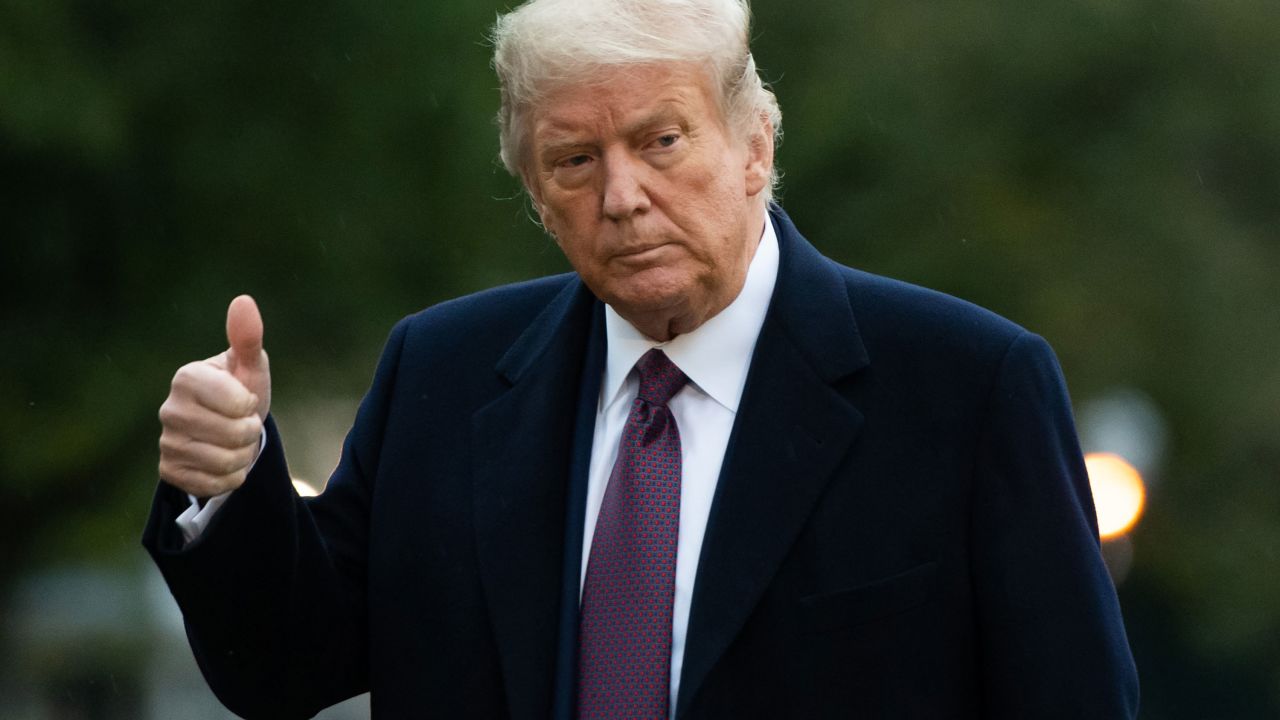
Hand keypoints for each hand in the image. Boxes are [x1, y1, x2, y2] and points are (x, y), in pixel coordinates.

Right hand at [158, 295, 272, 496]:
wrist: (229, 430)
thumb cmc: (240, 392)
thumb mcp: (249, 367)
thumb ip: (247, 337)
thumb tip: (243, 300)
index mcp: (187, 377)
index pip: (237, 403)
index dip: (250, 405)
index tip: (244, 400)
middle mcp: (169, 409)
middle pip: (235, 435)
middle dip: (250, 433)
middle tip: (243, 424)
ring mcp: (166, 442)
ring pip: (226, 462)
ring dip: (243, 456)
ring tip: (235, 443)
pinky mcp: (169, 471)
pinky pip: (214, 484)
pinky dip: (230, 478)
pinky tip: (224, 463)